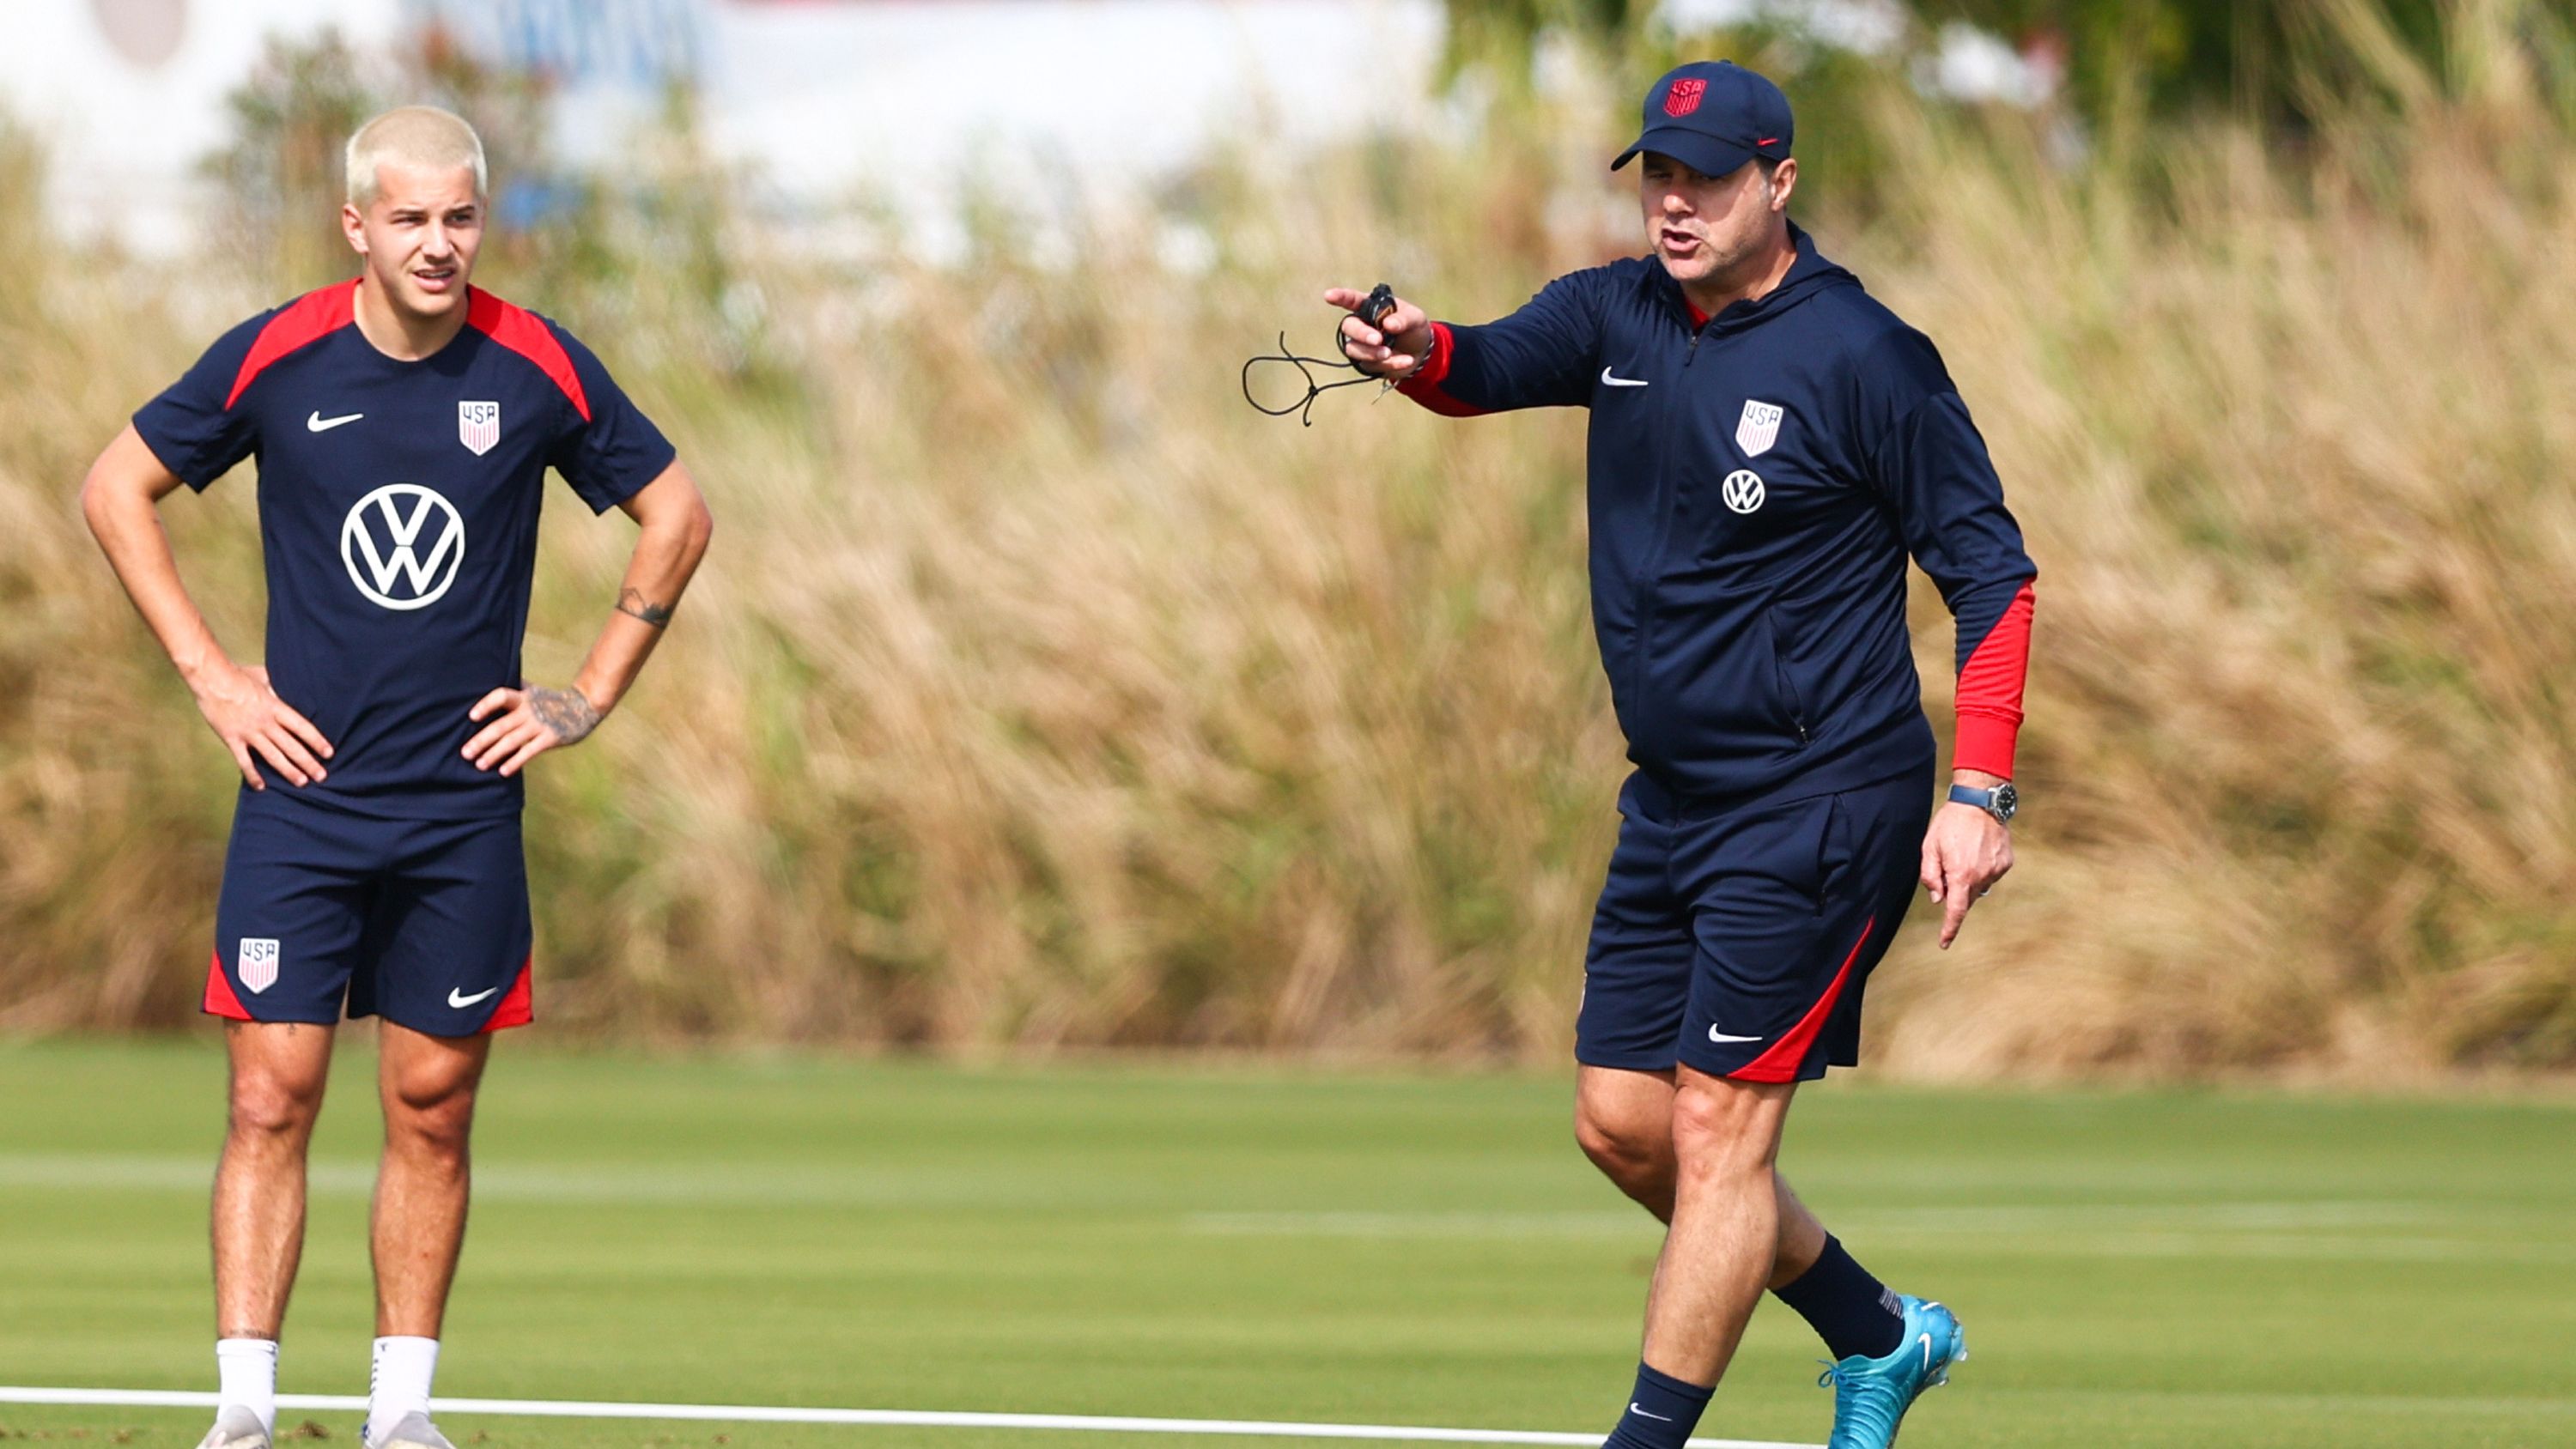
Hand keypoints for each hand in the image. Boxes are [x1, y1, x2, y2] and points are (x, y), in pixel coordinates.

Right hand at [194, 662, 332, 788]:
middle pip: (291, 746)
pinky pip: (244, 761)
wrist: (210, 677)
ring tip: (302, 783)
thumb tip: (287, 688)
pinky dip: (252, 775)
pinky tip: (261, 786)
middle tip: (321, 776)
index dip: (317, 741)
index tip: (329, 753)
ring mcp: (248, 732)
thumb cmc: (237, 674)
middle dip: (308, 762)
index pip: (302, 727)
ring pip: (273, 756)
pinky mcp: (231, 739)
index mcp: (275, 707)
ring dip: (288, 771)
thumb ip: (277, 687)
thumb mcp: (264, 677)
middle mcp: (265, 722)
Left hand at [464, 683, 599, 775]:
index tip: (471, 716)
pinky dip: (515, 762)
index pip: (501, 697)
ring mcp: (539, 725)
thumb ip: (514, 688)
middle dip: (481, 741)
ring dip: (493, 754)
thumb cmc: (551, 700)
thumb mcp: (533, 690)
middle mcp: (528, 711)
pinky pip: (529, 752)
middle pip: (500, 726)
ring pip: (511, 741)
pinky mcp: (550, 738)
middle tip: (465, 753)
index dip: (486, 705)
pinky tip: (503, 771)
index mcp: (523, 697)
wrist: (584, 705)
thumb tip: (492, 677)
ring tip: (479, 765)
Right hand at [1323, 287, 1433, 377]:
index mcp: (1371, 307)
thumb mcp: (1415, 318)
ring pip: (1353, 349)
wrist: (1421, 353)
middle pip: (1349, 326)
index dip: (1340, 297)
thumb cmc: (1413, 328)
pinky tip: (1406, 361)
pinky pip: (1371, 365)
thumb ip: (1404, 319)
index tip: (1328, 296)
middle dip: (1361, 333)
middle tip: (1378, 339)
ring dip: (1372, 353)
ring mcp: (1362, 345)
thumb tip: (1389, 325)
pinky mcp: (1367, 363)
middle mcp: (1362, 324)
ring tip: (1390, 353)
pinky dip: (1390, 364)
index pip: (1352, 300)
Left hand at [1919, 793, 2012, 949]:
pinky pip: (1991, 874)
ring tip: (1965, 851)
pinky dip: (1982, 868)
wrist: (1980, 801)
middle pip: (1967, 898)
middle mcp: (1982, 876)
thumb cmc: (1950, 823)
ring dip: (1970, 878)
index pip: (1955, 910)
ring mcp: (1997, 869)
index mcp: (1961, 874)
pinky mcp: (2006, 862)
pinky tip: (1978, 849)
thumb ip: (1930, 875)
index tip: (1944, 943)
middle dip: (1956, 892)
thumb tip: (1938, 898)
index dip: (1949, 928)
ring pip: (1980, 886)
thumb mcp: (1929, 847)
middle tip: (1949, 866)